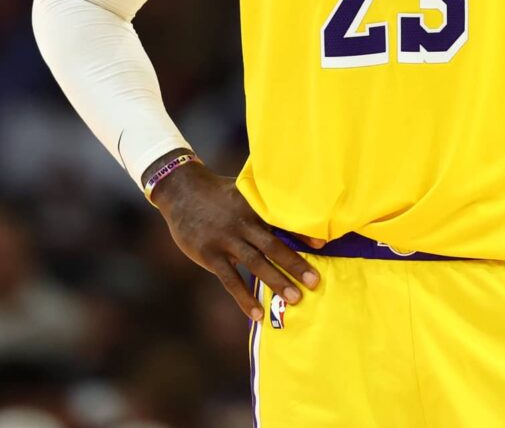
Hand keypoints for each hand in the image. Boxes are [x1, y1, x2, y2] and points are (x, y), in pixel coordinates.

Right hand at [151, 161, 320, 320]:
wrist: (181, 191)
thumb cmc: (218, 194)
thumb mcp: (242, 191)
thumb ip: (263, 204)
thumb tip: (293, 213)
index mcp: (253, 207)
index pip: (281, 220)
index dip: (302, 232)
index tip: (323, 245)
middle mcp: (242, 223)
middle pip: (273, 245)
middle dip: (295, 264)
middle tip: (315, 281)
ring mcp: (225, 240)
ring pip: (255, 264)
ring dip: (276, 281)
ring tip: (295, 299)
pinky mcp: (209, 255)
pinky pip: (230, 280)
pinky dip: (244, 298)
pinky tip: (257, 314)